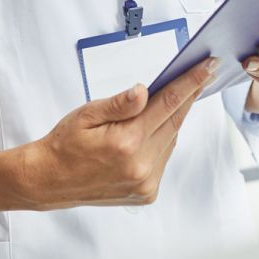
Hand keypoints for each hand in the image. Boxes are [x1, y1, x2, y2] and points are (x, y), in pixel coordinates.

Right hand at [22, 57, 217, 208]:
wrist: (49, 180)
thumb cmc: (65, 145)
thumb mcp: (86, 114)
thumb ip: (119, 103)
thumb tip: (144, 91)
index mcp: (126, 142)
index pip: (168, 104)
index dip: (191, 82)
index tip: (208, 66)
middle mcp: (141, 165)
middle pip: (175, 121)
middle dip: (187, 96)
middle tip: (200, 74)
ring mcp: (145, 182)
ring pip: (171, 139)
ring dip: (171, 120)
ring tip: (166, 103)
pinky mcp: (146, 192)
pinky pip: (164, 158)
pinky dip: (162, 141)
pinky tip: (150, 132)